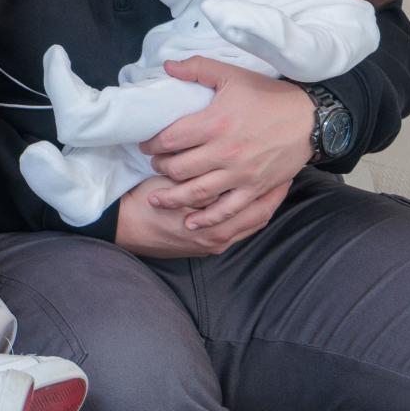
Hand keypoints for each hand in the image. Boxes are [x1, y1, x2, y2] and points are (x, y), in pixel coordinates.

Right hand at [114, 176, 291, 256]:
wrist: (124, 227)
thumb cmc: (146, 203)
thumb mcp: (175, 187)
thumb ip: (201, 181)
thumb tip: (225, 164)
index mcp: (215, 228)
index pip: (257, 208)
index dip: (272, 187)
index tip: (282, 167)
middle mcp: (219, 239)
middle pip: (258, 217)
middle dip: (272, 195)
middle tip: (285, 172)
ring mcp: (212, 245)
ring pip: (248, 224)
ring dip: (260, 203)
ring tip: (272, 182)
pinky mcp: (204, 246)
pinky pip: (236, 229)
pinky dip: (246, 213)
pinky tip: (247, 197)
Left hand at [143, 58, 313, 230]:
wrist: (309, 118)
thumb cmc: (268, 95)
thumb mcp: (232, 75)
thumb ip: (197, 68)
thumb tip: (167, 66)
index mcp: (215, 122)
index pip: (170, 139)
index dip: (152, 144)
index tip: (147, 145)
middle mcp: (224, 151)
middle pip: (178, 168)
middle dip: (160, 168)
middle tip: (155, 165)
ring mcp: (240, 173)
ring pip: (196, 193)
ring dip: (172, 197)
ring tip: (157, 197)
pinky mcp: (255, 188)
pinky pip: (227, 210)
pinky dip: (206, 219)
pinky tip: (190, 223)